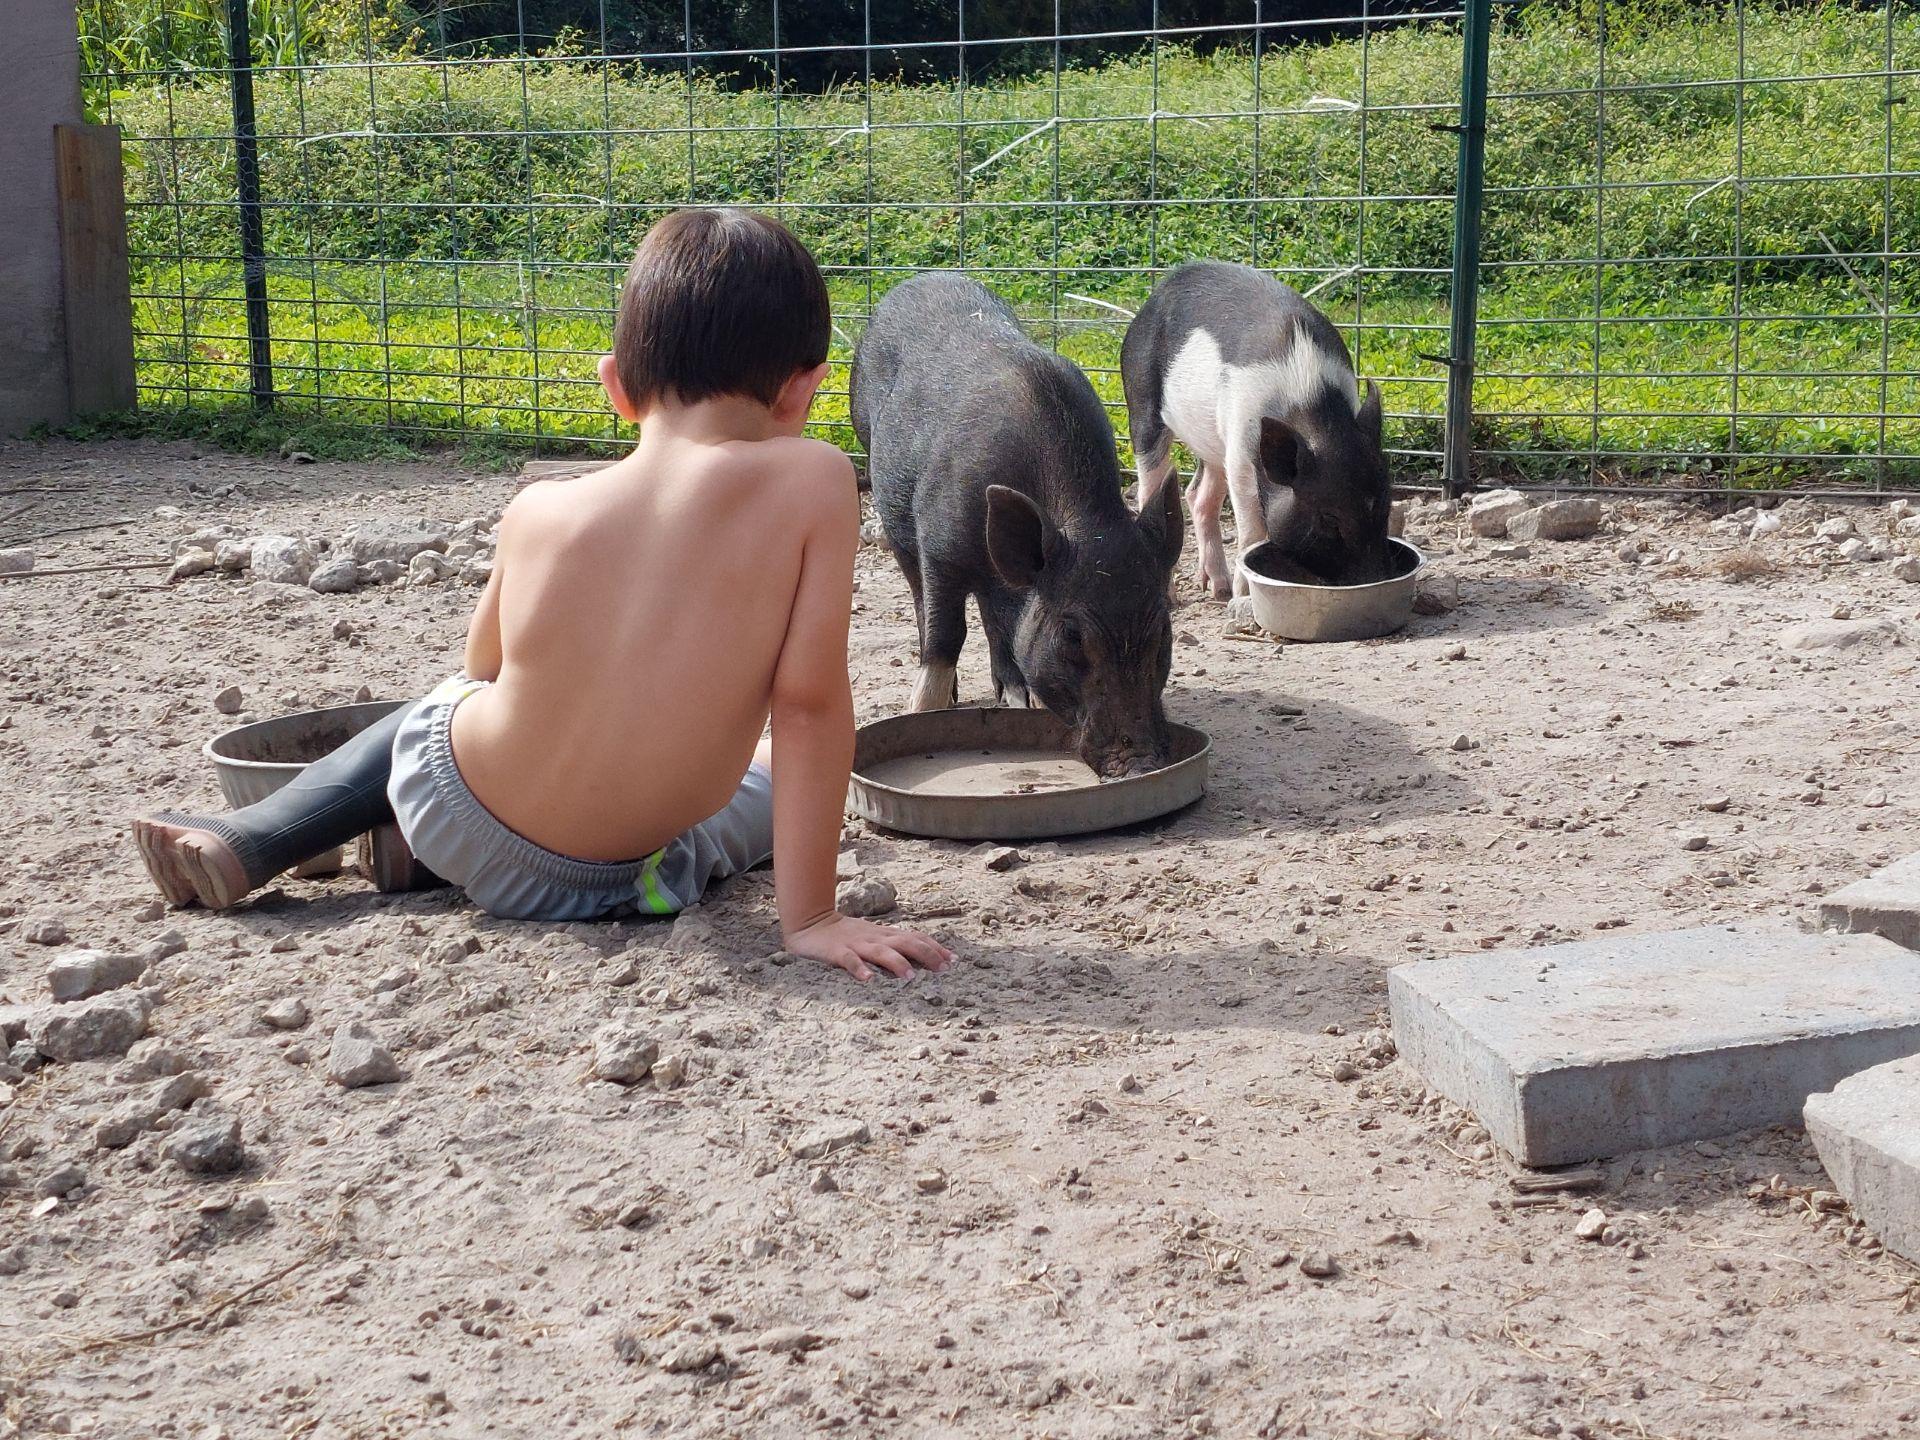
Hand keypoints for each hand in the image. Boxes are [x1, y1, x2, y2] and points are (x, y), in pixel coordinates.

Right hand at [784, 912, 955, 981]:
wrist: (811, 923)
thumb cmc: (846, 936)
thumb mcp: (874, 939)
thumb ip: (894, 947)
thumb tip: (921, 960)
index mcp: (885, 935)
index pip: (915, 937)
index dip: (935, 948)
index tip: (954, 960)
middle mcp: (875, 938)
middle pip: (905, 942)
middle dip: (926, 954)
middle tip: (943, 969)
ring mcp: (856, 944)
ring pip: (881, 951)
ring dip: (897, 962)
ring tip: (911, 976)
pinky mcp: (837, 952)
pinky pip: (849, 960)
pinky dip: (859, 969)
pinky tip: (868, 980)